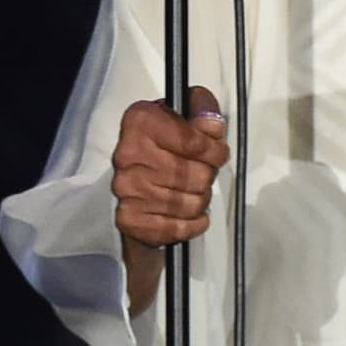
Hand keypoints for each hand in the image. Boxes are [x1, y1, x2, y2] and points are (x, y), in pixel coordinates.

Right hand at [112, 85, 229, 251]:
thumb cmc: (160, 151)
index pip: (195, 143)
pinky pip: (179, 228)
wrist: (135, 184)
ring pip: (192, 204)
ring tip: (190, 191)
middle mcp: (129, 154)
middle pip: (197, 176)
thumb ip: (203, 118)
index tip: (218, 153)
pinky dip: (192, 224)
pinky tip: (187, 214)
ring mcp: (127, 189)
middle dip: (207, 177)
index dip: (215, 151)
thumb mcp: (183, 122)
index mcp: (141, 122)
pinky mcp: (129, 218)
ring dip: (200, 200)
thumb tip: (212, 122)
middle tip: (199, 173)